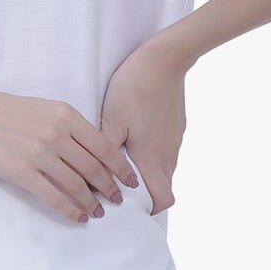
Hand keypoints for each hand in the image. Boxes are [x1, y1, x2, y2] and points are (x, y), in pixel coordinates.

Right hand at [0, 89, 140, 222]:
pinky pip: (54, 197)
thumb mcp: (43, 107)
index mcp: (65, 115)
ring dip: (92, 202)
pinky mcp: (22, 173)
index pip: (104, 146)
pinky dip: (70, 211)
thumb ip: (68, 125)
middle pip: (94, 168)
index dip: (121, 167)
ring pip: (77, 185)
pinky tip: (78, 217)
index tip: (130, 180)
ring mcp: (39, 154)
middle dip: (110, 188)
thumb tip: (92, 151)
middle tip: (118, 200)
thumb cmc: (5, 111)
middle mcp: (56, 134)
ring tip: (99, 212)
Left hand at [99, 43, 186, 215]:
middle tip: (122, 189)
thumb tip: (93, 176)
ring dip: (150, 175)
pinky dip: (155, 157)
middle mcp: (167, 153)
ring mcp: (174, 140)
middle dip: (147, 196)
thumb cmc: (134, 87)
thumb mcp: (111, 119)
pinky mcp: (177, 128)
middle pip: (164, 188)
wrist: (166, 59)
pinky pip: (168, 152)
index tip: (129, 208)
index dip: (149, 210)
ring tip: (126, 165)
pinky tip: (136, 141)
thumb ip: (104, 152)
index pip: (161, 199)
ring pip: (166, 170)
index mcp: (150, 157)